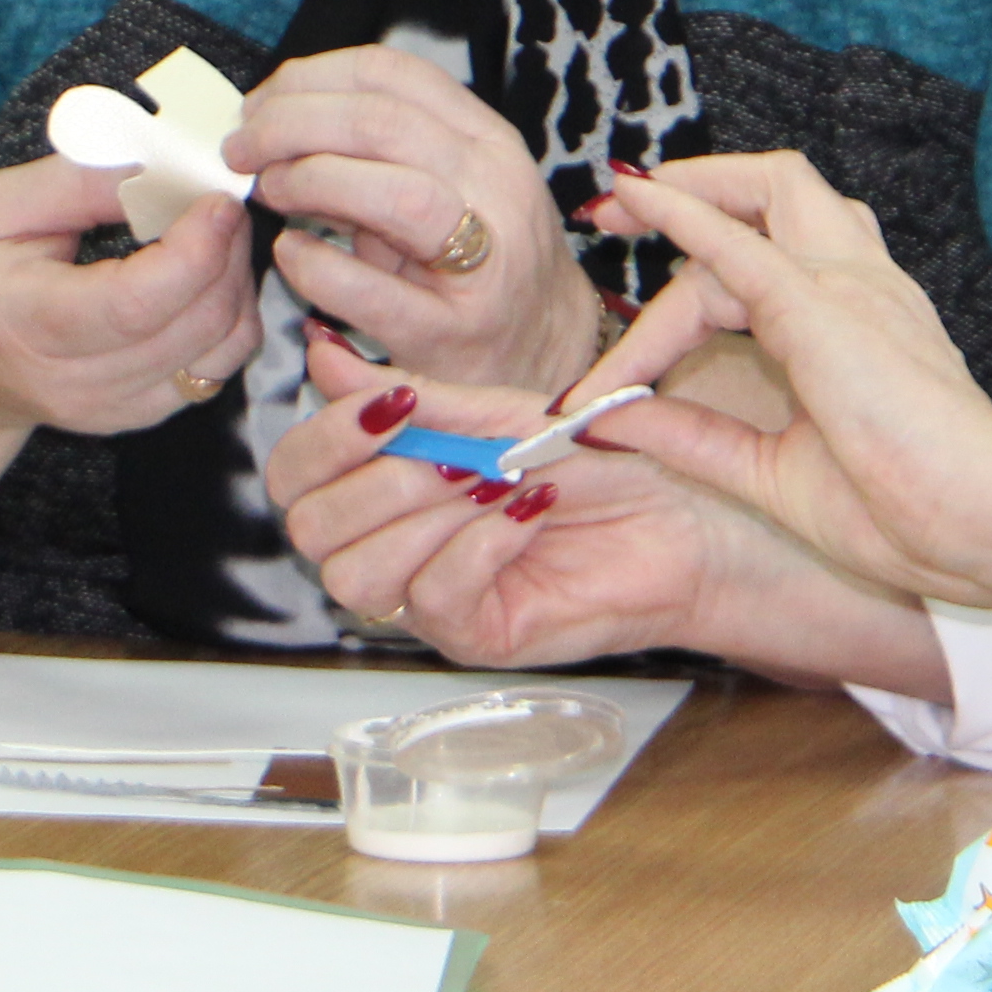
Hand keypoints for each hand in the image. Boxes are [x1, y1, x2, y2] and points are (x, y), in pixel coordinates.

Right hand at [0, 156, 262, 443]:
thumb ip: (73, 181)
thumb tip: (157, 160)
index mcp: (26, 324)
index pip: (136, 305)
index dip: (195, 249)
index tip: (214, 195)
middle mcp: (72, 383)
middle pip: (194, 328)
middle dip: (227, 253)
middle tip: (215, 196)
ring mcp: (106, 409)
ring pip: (217, 355)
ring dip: (235, 287)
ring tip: (209, 233)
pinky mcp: (129, 415)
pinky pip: (211, 373)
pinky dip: (226, 319)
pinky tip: (200, 275)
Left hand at [228, 47, 605, 395]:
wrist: (545, 355)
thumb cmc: (477, 263)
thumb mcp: (443, 188)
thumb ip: (374, 153)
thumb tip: (275, 122)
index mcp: (486, 139)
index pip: (392, 73)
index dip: (311, 77)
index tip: (261, 102)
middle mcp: (495, 187)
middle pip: (381, 122)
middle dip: (291, 124)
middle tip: (241, 149)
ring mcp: (484, 262)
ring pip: (394, 192)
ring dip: (310, 181)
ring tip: (268, 192)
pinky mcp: (454, 334)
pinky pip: (374, 290)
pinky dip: (317, 266)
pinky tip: (289, 257)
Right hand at [270, 335, 940, 687]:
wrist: (698, 508)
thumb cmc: (609, 456)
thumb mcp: (501, 410)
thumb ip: (414, 397)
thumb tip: (321, 354)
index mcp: (388, 484)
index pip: (294, 474)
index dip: (322, 434)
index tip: (388, 397)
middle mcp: (397, 546)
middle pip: (309, 527)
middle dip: (372, 472)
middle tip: (444, 444)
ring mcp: (434, 597)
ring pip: (358, 572)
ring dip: (423, 509)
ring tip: (495, 475)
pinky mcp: (481, 637)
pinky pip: (434, 602)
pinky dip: (476, 546)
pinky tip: (525, 511)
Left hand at [568, 152, 991, 609]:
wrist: (979, 525)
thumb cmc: (904, 512)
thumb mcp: (770, 469)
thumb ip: (692, 437)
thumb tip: (608, 419)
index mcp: (859, 322)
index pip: (769, 264)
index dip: (691, 275)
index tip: (624, 333)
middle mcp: (858, 285)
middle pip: (777, 195)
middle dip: (695, 187)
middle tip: (613, 214)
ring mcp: (845, 285)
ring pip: (765, 193)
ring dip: (691, 190)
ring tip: (620, 208)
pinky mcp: (819, 304)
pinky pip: (739, 241)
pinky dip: (685, 212)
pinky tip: (641, 201)